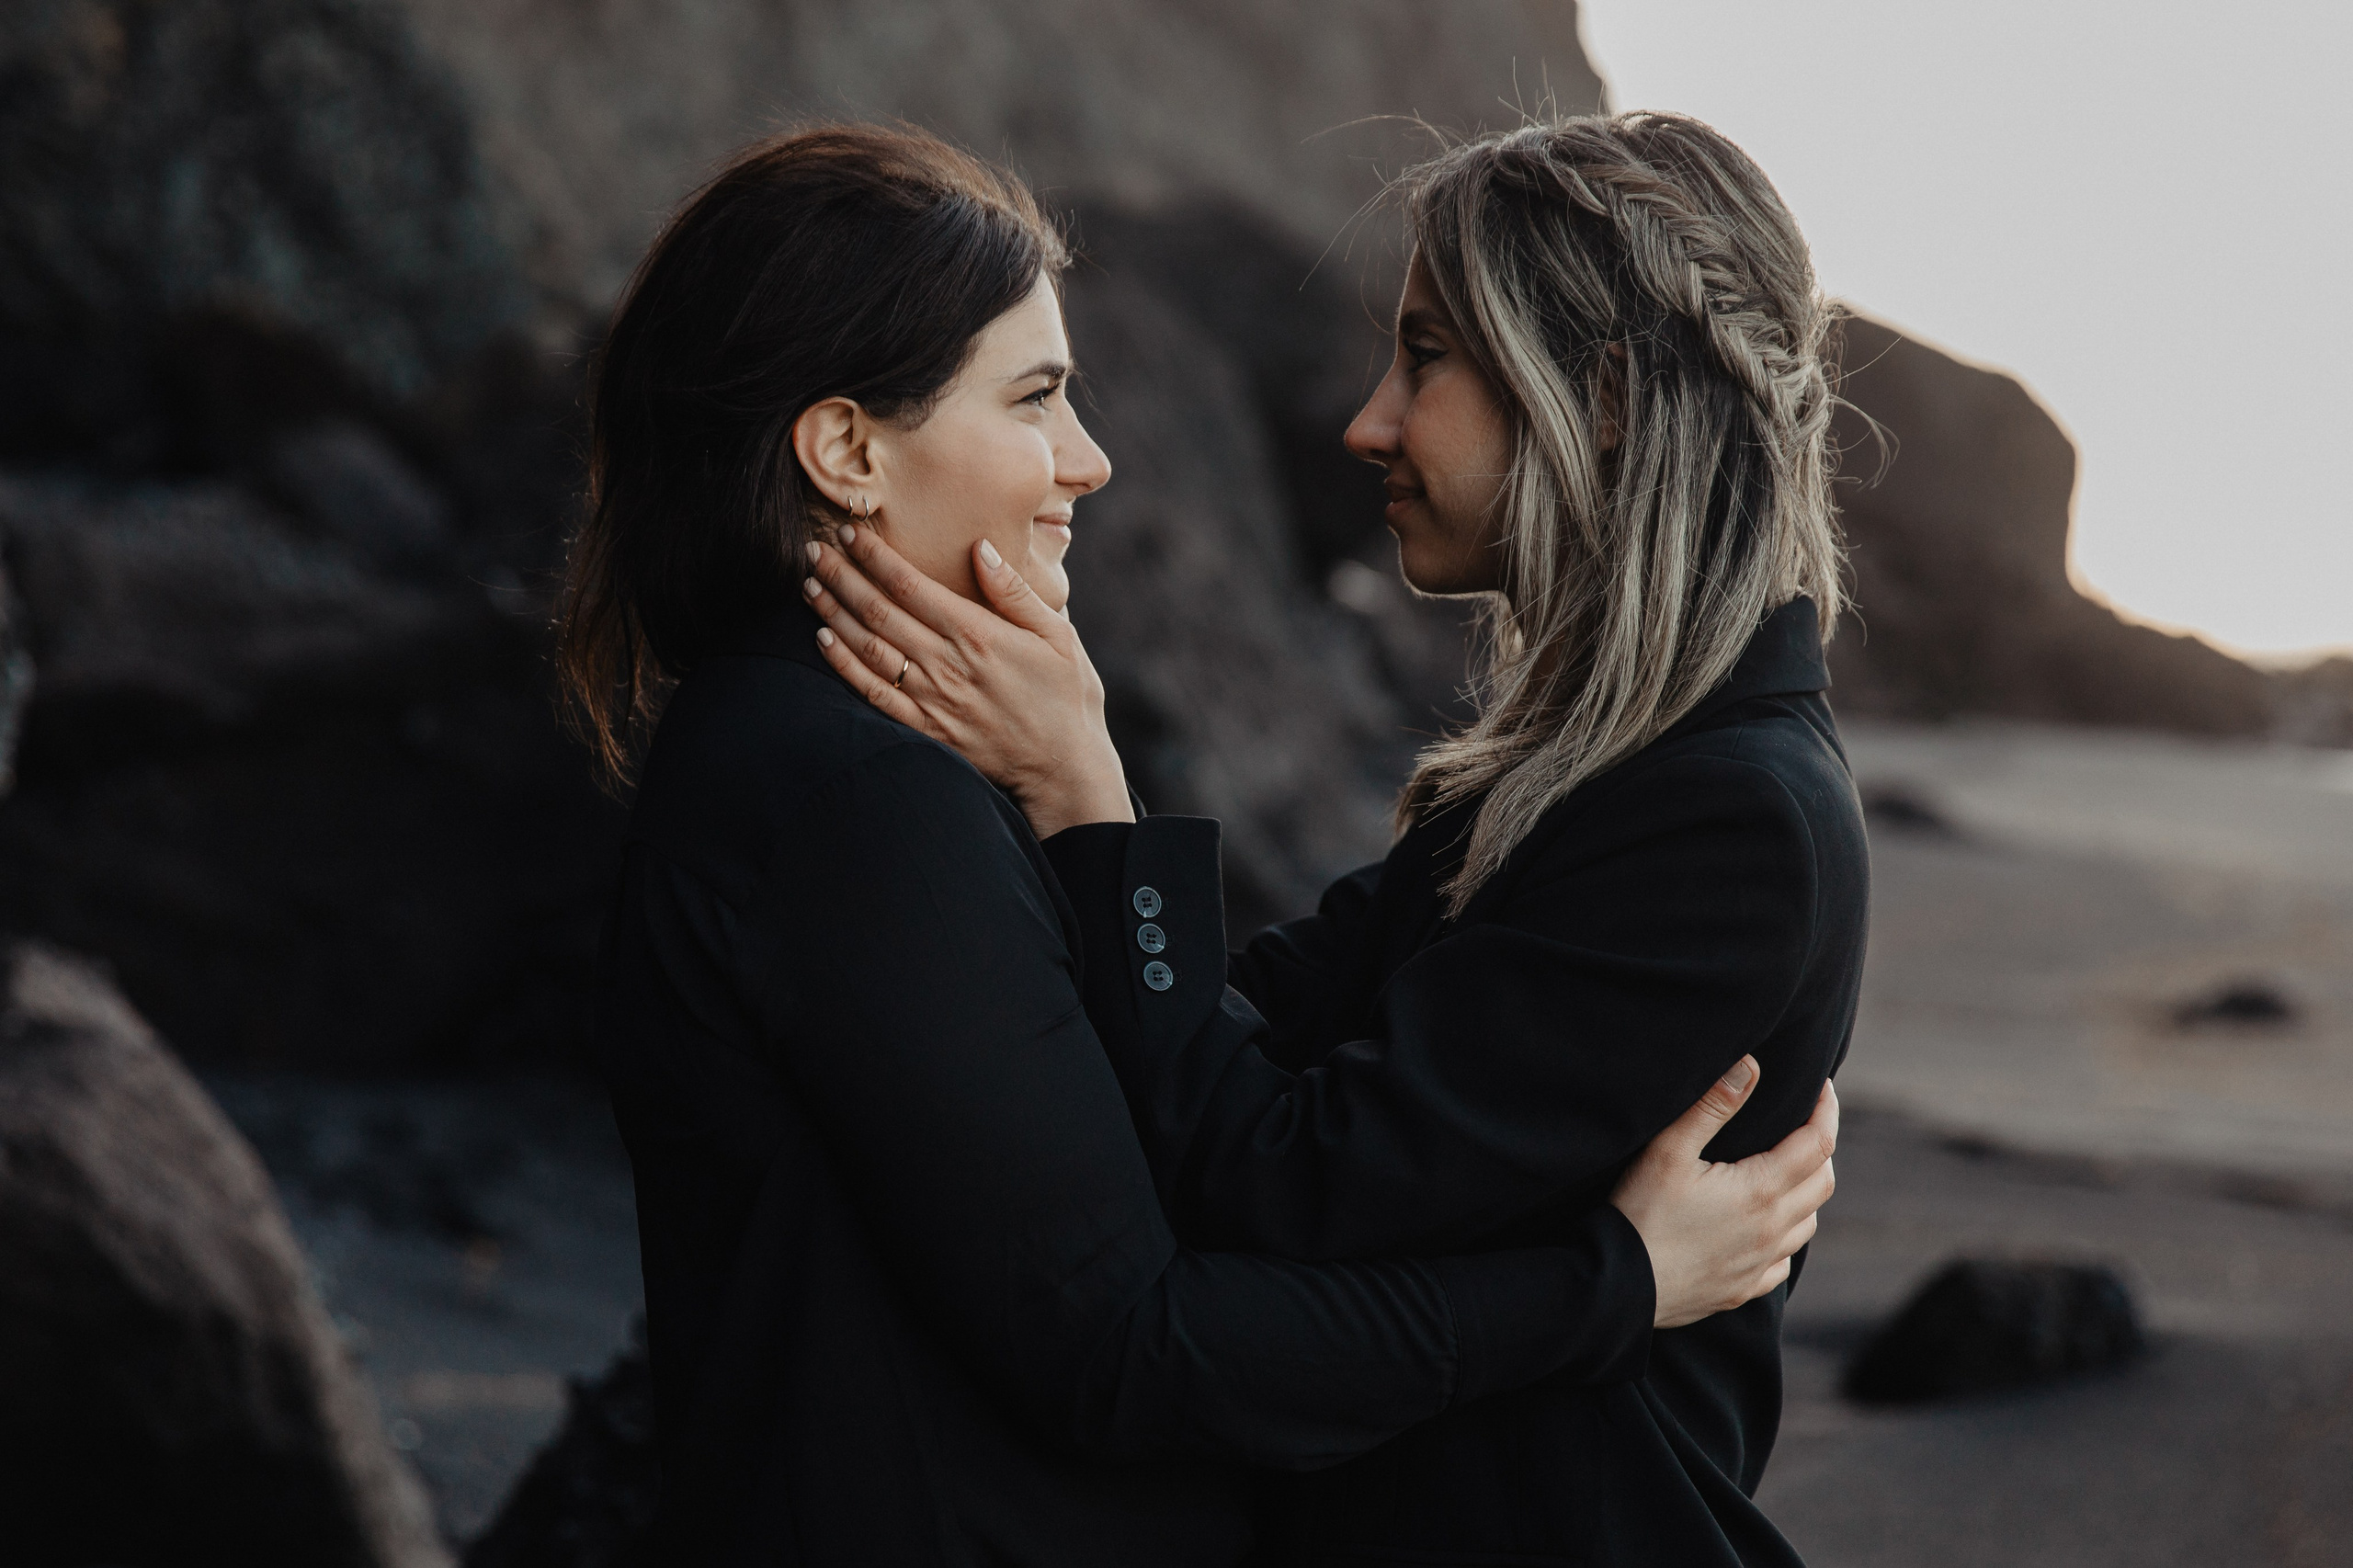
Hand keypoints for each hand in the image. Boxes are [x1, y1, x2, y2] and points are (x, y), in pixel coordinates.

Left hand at [803, 526, 1134, 838]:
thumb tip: (980, 548)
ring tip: (809, 585)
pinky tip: (824, 639)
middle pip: (879, 610)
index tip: (850, 533)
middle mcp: (947, 664)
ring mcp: (932, 700)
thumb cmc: (1066, 697)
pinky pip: (873, 692)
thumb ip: (1015, 592)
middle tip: (813, 549)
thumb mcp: (1058, 635)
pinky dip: (844, 664)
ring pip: (868, 646)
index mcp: (978, 634)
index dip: (875, 557)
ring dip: (834, 612)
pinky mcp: (925, 729)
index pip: (910, 585)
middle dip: (841, 575)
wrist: (1064, 768)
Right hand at [1611, 1063, 1838, 1329]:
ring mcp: (1760, 1264)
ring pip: (1809, 1223)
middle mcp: (1772, 1230)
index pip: (1818, 1142)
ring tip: (1783, 1170)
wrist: (1619, 1286)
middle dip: (1819, 1147)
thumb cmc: (1640, 1213)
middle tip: (1799, 1123)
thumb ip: (1712, 1105)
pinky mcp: (1743, 1289)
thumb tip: (1750, 1066)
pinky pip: (1784, 1261)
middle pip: (1823, 1181)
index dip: (1826, 1109)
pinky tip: (1764, 1227)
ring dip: (1806, 1192)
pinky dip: (1786, 1235)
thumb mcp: (1668, 1150)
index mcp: (1761, 1191)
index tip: (1822, 1086)